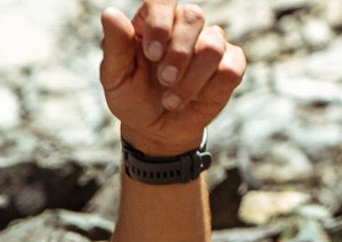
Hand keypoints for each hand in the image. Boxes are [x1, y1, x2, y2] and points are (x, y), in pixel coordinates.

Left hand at [99, 2, 246, 157]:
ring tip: (171, 101)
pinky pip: (229, 68)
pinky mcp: (231, 63)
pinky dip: (208, 89)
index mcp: (153, 21)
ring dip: (190, 80)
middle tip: (164, 81)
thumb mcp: (115, 77)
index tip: (152, 53)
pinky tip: (194, 98)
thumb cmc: (132, 97)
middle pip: (193, 16)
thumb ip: (114, 46)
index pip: (162, 0)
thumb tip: (110, 13)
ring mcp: (211, 41)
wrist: (154, 128)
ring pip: (212, 46)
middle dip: (177, 54)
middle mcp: (185, 25)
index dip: (160, 22)